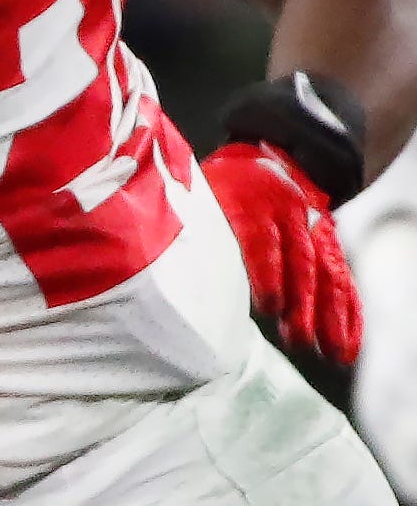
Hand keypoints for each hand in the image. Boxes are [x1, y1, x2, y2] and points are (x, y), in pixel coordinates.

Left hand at [201, 141, 362, 364]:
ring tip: (330, 352)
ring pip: (326, 275)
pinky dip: (348, 313)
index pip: (261, 239)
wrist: (271, 152)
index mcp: (247, 202)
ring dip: (329, 316)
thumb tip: (157, 275)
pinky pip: (342, 279)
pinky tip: (346, 343)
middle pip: (299, 262)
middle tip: (298, 340)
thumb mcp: (199, 195)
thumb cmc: (221, 187)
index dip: (267, 274)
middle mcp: (286, 215)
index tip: (269, 307)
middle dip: (302, 304)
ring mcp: (311, 229)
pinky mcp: (328, 242)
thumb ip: (189, 230)